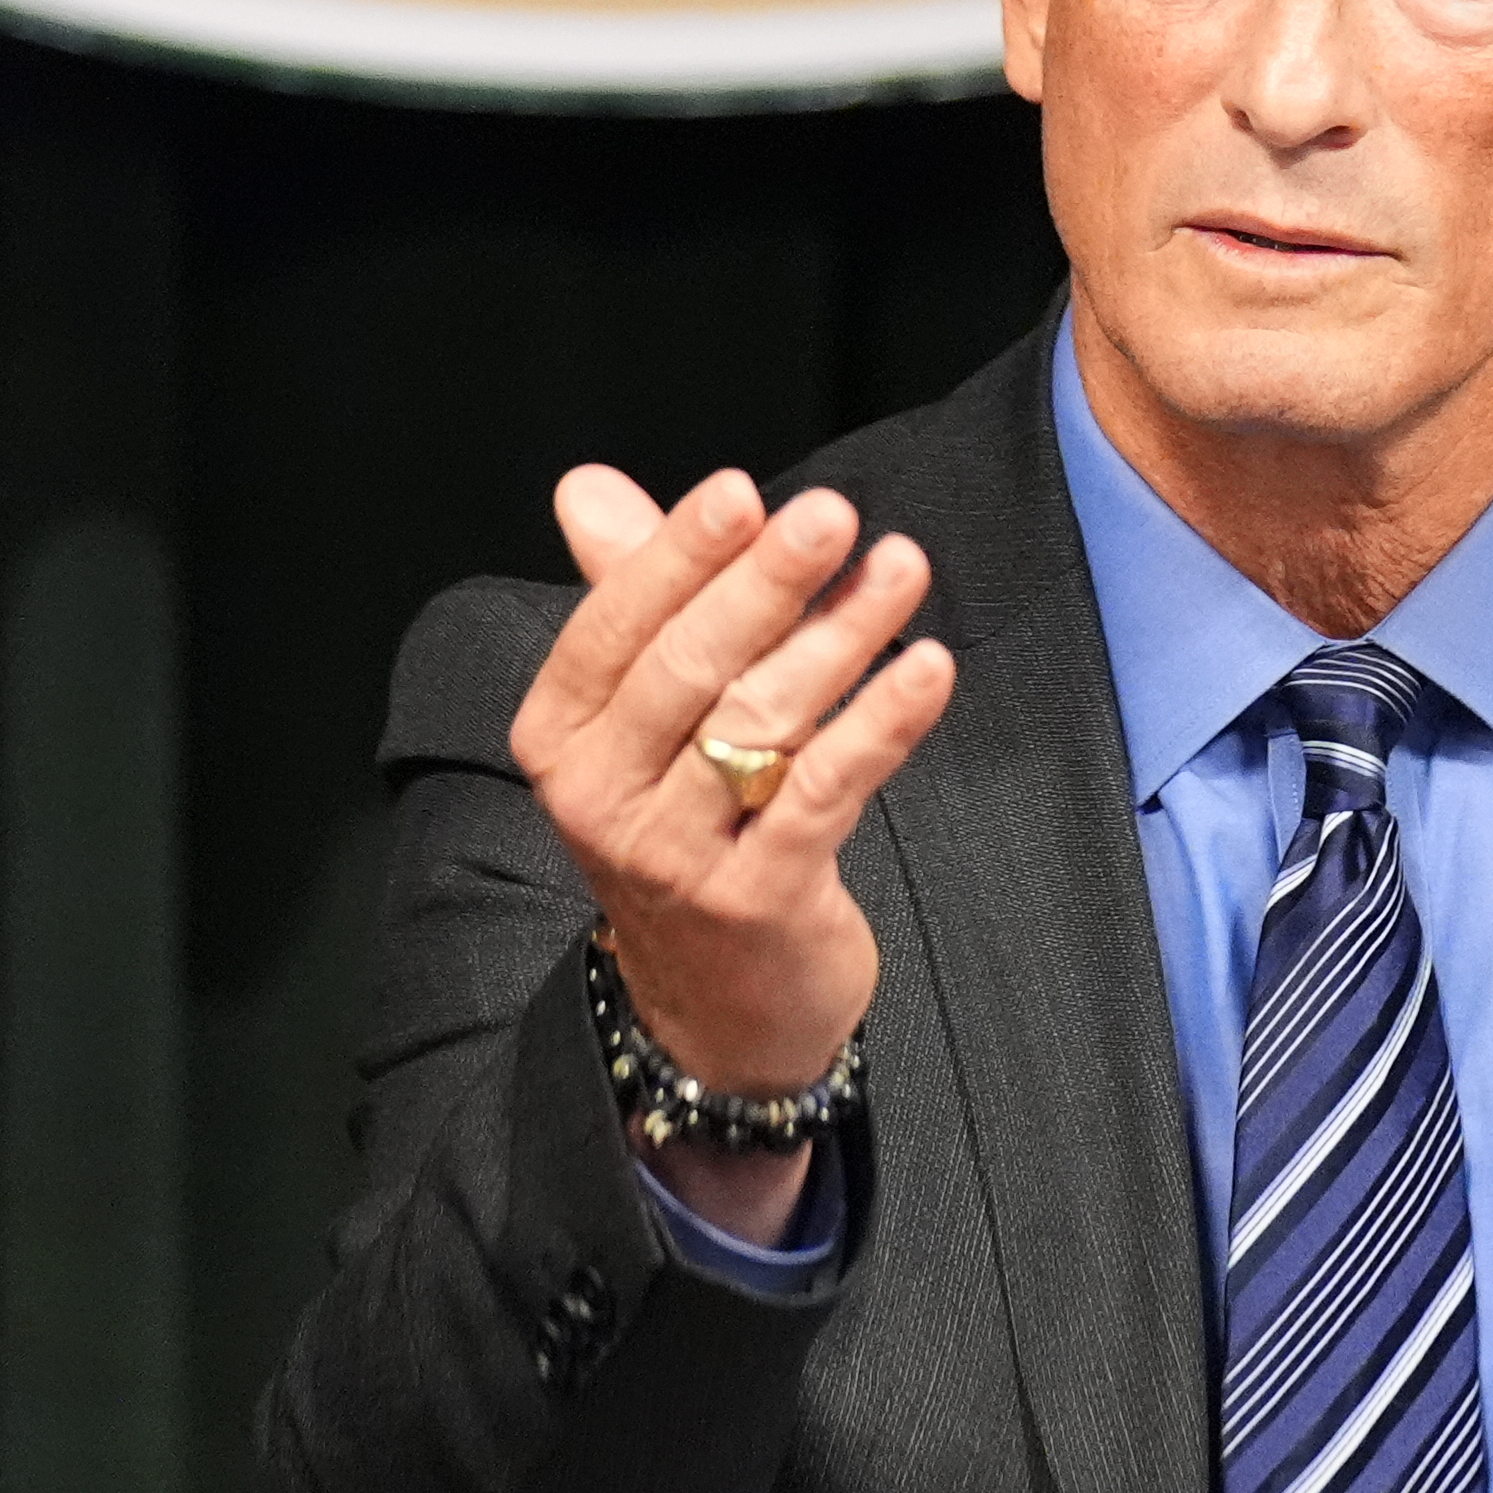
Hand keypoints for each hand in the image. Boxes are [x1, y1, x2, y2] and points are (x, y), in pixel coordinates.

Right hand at [509, 465, 954, 1236]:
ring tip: (902, 570)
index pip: (611, 628)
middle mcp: (600, 797)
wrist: (719, 1007)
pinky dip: (881, 724)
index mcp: (561, 739)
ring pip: (760, 724)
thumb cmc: (692, 829)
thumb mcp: (647, 721)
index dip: (675, 558)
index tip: (742, 494)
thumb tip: (588, 485)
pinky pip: (824, 792)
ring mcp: (675, 855)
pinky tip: (930, 669)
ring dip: (840, 638)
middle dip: (765, 584)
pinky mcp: (757, 899)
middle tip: (832, 514)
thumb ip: (632, 598)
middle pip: (687, 668)